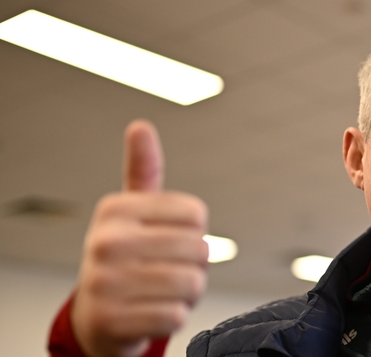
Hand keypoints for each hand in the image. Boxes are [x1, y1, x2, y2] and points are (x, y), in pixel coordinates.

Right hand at [71, 120, 208, 356]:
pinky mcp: (112, 320)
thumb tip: (140, 126)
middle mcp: (104, 242)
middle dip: (195, 265)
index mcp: (115, 209)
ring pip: (192, 284)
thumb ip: (143, 170)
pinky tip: (151, 312)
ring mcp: (104, 283)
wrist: (96, 317)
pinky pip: (176, 315)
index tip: (169, 239)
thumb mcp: (131, 211)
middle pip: (199, 250)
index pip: (197, 214)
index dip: (195, 232)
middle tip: (168, 269)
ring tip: (162, 291)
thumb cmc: (124, 256)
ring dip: (188, 293)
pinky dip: (174, 316)